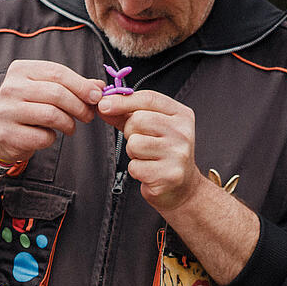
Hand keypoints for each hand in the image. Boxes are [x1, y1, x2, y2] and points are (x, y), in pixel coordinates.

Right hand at [0, 60, 103, 165]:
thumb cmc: (27, 106)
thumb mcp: (46, 89)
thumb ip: (72, 86)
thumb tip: (99, 86)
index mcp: (21, 70)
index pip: (57, 72)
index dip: (81, 85)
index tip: (96, 96)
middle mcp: (10, 87)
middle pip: (56, 94)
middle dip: (79, 106)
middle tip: (88, 115)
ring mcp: (7, 111)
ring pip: (51, 115)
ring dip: (69, 123)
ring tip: (71, 126)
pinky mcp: (7, 134)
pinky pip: (43, 136)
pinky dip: (52, 138)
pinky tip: (50, 135)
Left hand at [97, 92, 202, 212]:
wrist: (182, 187)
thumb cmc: (163, 153)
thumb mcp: (151, 128)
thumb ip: (127, 115)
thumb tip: (103, 105)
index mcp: (181, 115)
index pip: (149, 98)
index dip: (123, 100)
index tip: (104, 104)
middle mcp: (183, 133)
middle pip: (139, 120)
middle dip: (130, 131)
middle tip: (139, 141)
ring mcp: (178, 155)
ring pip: (135, 143)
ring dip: (133, 152)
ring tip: (146, 157)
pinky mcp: (169, 176)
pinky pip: (135, 167)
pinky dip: (136, 170)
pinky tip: (148, 171)